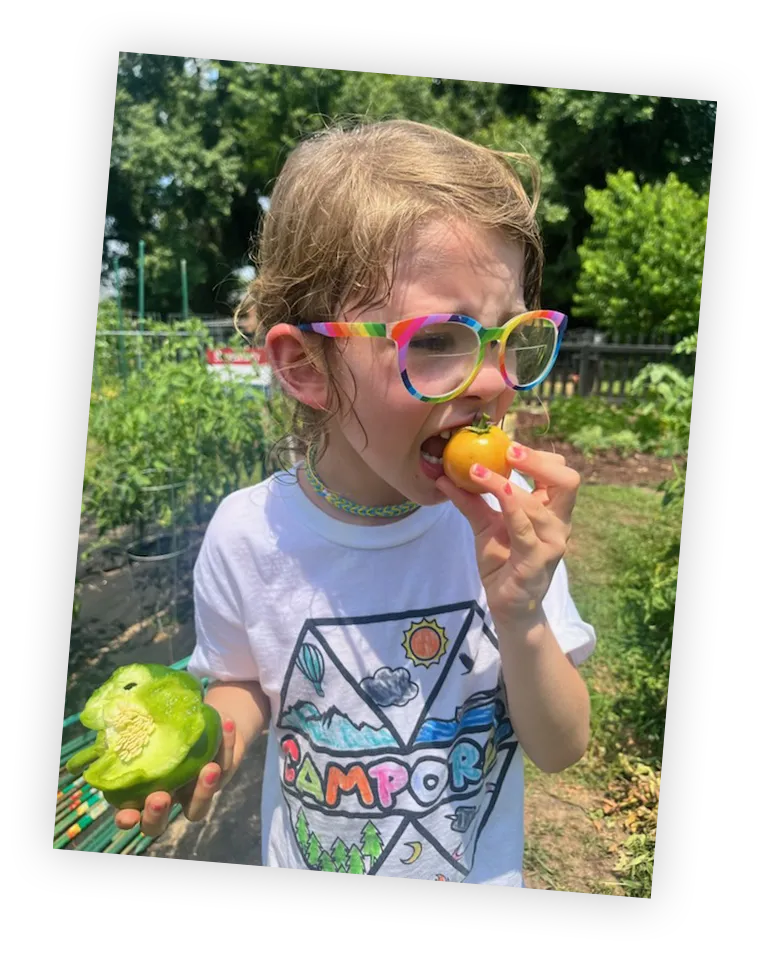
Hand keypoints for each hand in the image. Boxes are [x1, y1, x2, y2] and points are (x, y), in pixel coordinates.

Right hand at [114, 717, 238, 837]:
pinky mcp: (221, 777)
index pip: (130, 815)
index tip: (127, 815)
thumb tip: (120, 719)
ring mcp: (194, 792)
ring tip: (209, 768)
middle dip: (157, 815)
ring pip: (197, 808)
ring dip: (203, 791)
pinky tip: (227, 724)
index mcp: (142, 791)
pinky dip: (227, 745)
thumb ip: (140, 729)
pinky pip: (225, 765)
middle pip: (158, 824)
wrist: (205, 720)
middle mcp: (168, 798)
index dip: (126, 819)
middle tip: (160, 797)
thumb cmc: (168, 726)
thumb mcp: (152, 727)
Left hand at [436, 442, 579, 631]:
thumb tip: (445, 476)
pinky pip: (524, 528)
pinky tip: (483, 489)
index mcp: (552, 511)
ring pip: (538, 503)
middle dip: (538, 461)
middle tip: (508, 451)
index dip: (539, 456)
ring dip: (505, 484)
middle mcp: (559, 524)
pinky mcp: (536, 561)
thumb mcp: (485, 526)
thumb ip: (471, 501)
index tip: (508, 446)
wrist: (508, 606)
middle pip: (568, 480)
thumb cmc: (503, 563)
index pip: (561, 473)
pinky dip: (505, 505)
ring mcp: (552, 543)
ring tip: (476, 471)